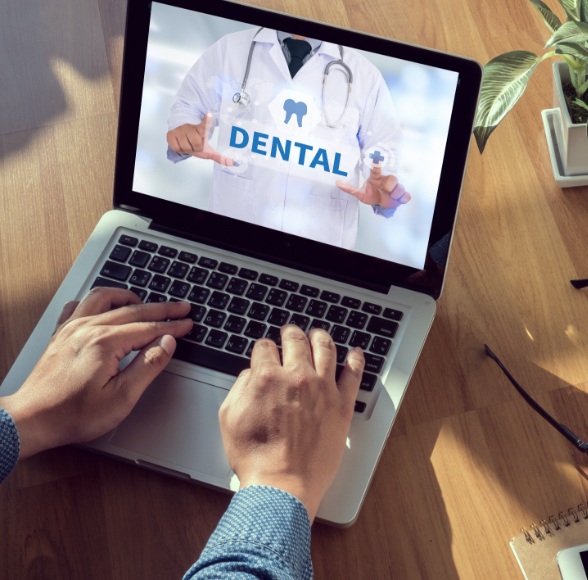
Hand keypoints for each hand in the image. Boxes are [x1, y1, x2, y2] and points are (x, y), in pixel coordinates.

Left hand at [0, 288, 192, 458]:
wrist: (31, 419)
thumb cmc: (73, 414)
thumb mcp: (121, 397)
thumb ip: (148, 366)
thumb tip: (167, 343)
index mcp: (105, 343)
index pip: (149, 327)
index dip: (172, 325)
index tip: (187, 323)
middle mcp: (88, 328)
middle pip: (133, 309)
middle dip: (162, 308)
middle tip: (181, 307)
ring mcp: (72, 327)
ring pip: (105, 297)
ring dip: (129, 297)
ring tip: (145, 302)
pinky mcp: (61, 333)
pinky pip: (80, 304)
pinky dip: (98, 301)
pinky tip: (105, 308)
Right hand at [166, 112, 233, 165]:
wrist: (180, 139)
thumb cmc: (196, 144)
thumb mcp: (207, 151)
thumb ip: (219, 156)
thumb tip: (233, 163)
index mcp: (201, 130)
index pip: (204, 125)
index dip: (207, 121)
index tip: (209, 115)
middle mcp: (190, 127)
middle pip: (196, 144)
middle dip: (196, 149)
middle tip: (194, 145)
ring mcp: (180, 130)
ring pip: (186, 147)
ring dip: (187, 150)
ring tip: (187, 144)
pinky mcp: (170, 134)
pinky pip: (177, 148)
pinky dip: (179, 150)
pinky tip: (180, 144)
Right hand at [219, 325, 363, 521]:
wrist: (281, 485)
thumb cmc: (255, 457)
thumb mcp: (229, 417)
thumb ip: (239, 388)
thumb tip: (250, 375)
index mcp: (266, 377)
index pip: (265, 347)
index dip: (263, 347)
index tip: (265, 350)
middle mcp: (296, 377)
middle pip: (295, 340)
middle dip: (290, 333)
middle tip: (290, 333)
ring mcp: (322, 389)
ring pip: (325, 348)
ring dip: (320, 337)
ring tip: (318, 334)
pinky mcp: (341, 405)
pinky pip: (353, 375)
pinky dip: (355, 360)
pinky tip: (356, 353)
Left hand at [336, 163, 410, 208]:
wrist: (381, 204)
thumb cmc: (372, 195)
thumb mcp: (361, 194)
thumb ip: (350, 189)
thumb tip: (337, 183)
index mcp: (377, 178)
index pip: (376, 170)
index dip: (377, 164)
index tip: (376, 158)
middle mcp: (387, 180)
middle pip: (392, 179)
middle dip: (390, 186)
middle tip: (386, 191)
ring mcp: (396, 187)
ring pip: (399, 187)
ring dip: (396, 194)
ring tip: (391, 197)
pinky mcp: (402, 195)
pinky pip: (406, 196)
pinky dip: (403, 198)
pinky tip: (399, 200)